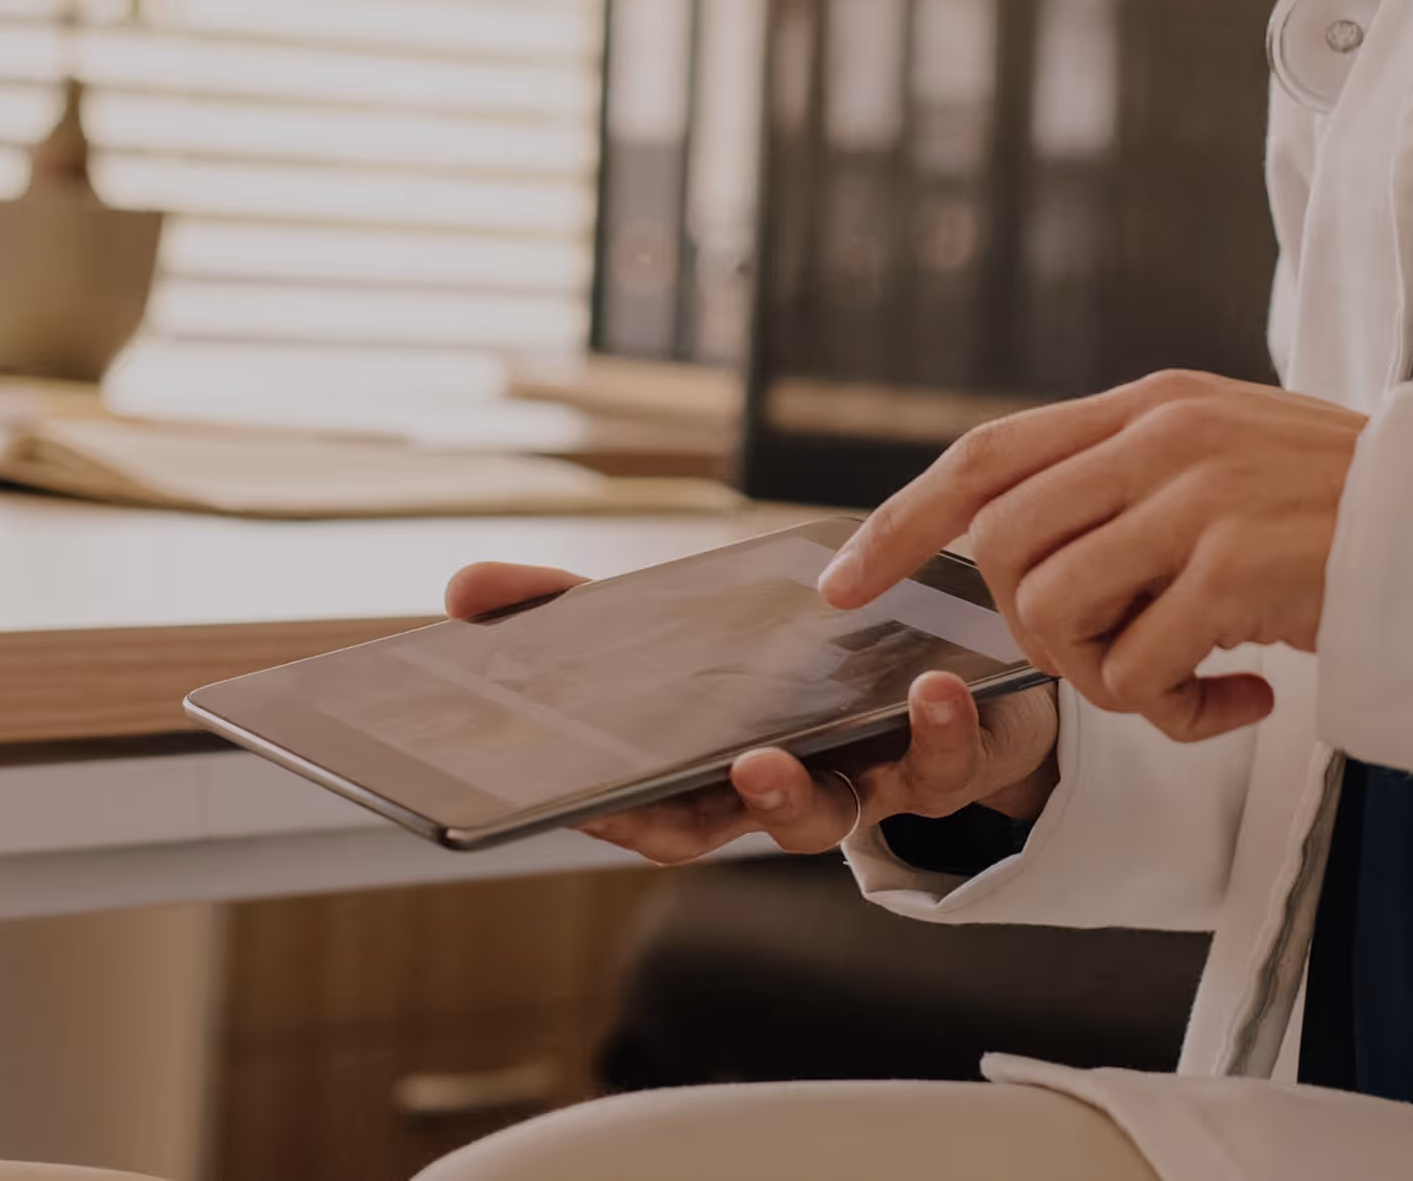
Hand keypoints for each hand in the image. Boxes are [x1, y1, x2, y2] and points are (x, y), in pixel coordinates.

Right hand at [439, 562, 1060, 864]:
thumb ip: (562, 609)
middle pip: (758, 824)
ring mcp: (868, 782)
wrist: (931, 663)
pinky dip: (943, 727)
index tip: (585, 796)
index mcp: (715, 773)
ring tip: (843, 722)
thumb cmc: (775, 660)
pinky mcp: (946, 759)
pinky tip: (937, 683)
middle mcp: (788, 791)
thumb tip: (462, 589)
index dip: (623, 815)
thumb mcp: (670, 624)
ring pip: (851, 809)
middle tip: (744, 762)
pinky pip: (949, 763)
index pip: (659, 816)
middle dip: (751, 802)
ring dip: (848, 774)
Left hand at [818, 371, 1363, 742]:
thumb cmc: (1345, 512)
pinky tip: (1241, 702)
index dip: (903, 523)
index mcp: (1150, 404)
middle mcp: (1164, 435)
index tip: (843, 583)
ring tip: (1184, 684)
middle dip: (1030, 631)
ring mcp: (1199, 496)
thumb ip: (1133, 480)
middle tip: (1110, 659)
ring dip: (1103, 681)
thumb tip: (1022, 550)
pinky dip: (1173, 715)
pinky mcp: (1238, 566)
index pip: (986, 455)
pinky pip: (1137, 671)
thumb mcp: (1227, 457)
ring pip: (1055, 614)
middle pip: (1004, 549)